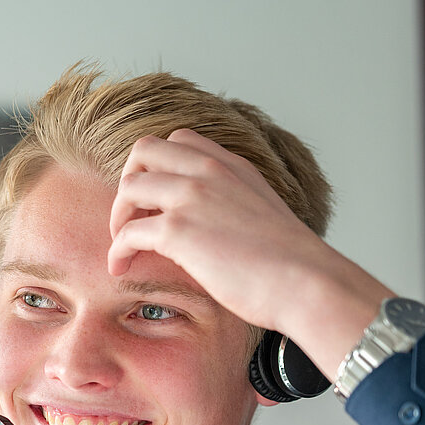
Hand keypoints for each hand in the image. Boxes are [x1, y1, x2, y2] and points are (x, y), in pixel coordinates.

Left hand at [107, 130, 390, 377]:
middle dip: (130, 182)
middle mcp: (210, 173)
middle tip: (132, 217)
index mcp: (232, 167)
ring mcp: (191, 197)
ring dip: (118, 216)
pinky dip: (117, 251)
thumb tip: (213, 226)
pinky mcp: (178, 230)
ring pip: (128, 187)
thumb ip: (234, 206)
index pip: (180, 140)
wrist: (307, 283)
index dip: (158, 168)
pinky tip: (122, 268)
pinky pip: (127, 232)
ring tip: (124, 245)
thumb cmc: (292, 265)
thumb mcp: (265, 215)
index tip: (157, 200)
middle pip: (144, 151)